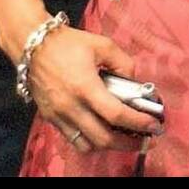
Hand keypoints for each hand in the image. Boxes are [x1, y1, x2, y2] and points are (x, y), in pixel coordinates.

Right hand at [24, 24, 162, 152]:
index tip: (154, 126)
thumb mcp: (104, 45)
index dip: (138, 123)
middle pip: (103, 138)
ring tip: (126, 138)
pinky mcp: (50, 119)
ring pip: (87, 144)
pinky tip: (103, 132)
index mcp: (86, 87)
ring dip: (108, 145)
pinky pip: (73, 139)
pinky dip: (90, 141)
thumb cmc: (70, 43)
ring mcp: (58, 116)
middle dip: (128, 144)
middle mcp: (71, 106)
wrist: (34, 47)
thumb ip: (124, 64)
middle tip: (146, 140)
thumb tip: (135, 83)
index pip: (116, 114)